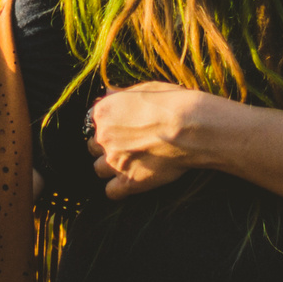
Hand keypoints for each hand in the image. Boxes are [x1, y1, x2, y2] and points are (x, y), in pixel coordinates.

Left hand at [86, 82, 229, 199]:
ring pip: (99, 170)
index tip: (119, 129)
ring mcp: (114, 161)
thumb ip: (121, 94)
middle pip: (93, 147)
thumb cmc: (172, 104)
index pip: (91, 124)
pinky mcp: (129, 182)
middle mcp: (103, 137)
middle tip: (127, 146)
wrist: (190, 127)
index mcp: (103, 113)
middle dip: (106, 148)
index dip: (105, 127)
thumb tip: (108, 93)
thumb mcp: (145, 89)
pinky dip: (119, 190)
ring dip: (111, 168)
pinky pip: (112, 192)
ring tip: (130, 164)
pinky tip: (131, 183)